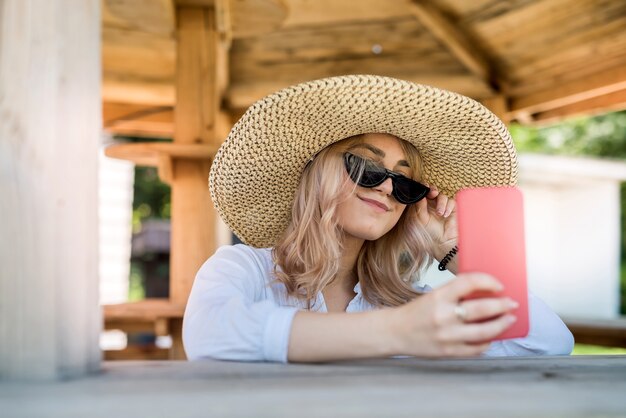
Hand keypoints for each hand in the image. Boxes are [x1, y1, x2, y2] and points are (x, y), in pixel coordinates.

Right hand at [386, 273, 517, 356]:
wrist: (395, 332)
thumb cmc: (416, 313)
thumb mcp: (433, 296)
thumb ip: (456, 294)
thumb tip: (486, 293)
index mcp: (438, 297)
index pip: (469, 282)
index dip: (488, 281)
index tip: (498, 285)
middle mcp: (443, 316)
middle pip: (482, 309)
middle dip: (502, 305)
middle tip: (511, 303)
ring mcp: (447, 336)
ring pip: (484, 331)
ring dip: (501, 324)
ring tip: (509, 319)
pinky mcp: (449, 352)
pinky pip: (476, 348)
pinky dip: (487, 342)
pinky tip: (490, 337)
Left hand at [415, 184, 456, 257]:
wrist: (443, 242)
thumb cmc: (430, 232)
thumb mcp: (421, 219)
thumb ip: (419, 206)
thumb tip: (420, 194)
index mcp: (424, 205)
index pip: (423, 193)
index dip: (423, 188)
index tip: (424, 186)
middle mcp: (433, 204)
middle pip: (433, 190)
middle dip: (432, 190)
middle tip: (433, 193)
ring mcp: (443, 206)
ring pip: (442, 196)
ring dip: (441, 203)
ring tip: (440, 214)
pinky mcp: (453, 208)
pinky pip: (451, 201)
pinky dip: (448, 206)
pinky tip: (445, 215)